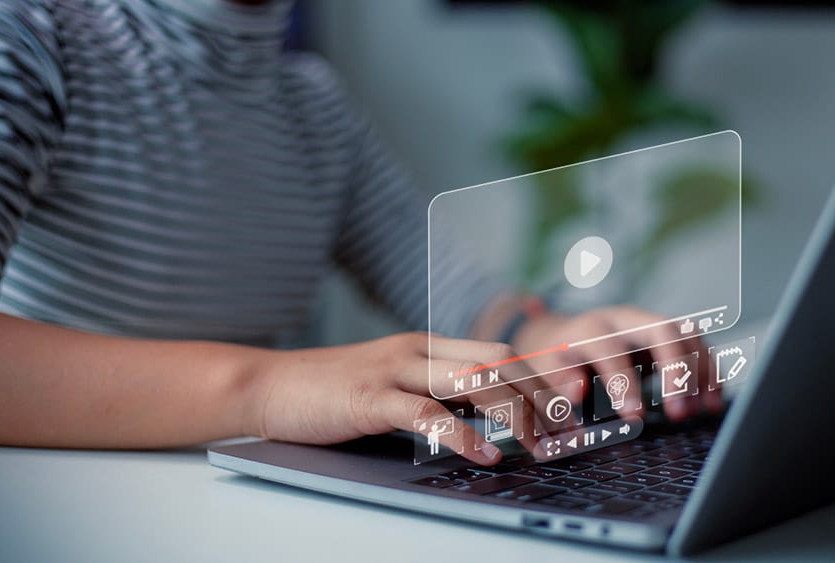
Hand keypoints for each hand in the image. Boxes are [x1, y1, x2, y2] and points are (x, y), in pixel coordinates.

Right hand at [245, 333, 543, 464]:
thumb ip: (437, 397)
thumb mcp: (394, 388)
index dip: (538, 380)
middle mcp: (418, 351)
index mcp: (427, 348)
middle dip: (539, 398)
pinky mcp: (369, 397)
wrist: (268, 386)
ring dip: (513, 414)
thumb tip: (486, 420)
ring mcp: (393, 370)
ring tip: (538, 446)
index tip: (565, 412)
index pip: (498, 354)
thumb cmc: (331, 394)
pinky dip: (460, 434)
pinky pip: (425, 413)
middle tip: (565, 435)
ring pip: (471, 381)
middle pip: (497, 363)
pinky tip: (484, 454)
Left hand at [512, 306, 721, 420]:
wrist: (564, 336)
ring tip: (701, 409)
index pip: (611, 348)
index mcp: (590, 328)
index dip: (624, 381)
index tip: (634, 416)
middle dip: (677, 369)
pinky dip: (709, 371)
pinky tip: (711, 400)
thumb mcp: (546, 370)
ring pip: (687, 334)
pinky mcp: (666, 336)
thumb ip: (560, 381)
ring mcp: (648, 323)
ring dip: (700, 372)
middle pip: (663, 330)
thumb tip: (578, 392)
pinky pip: (697, 346)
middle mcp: (624, 319)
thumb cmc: (556, 358)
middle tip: (680, 412)